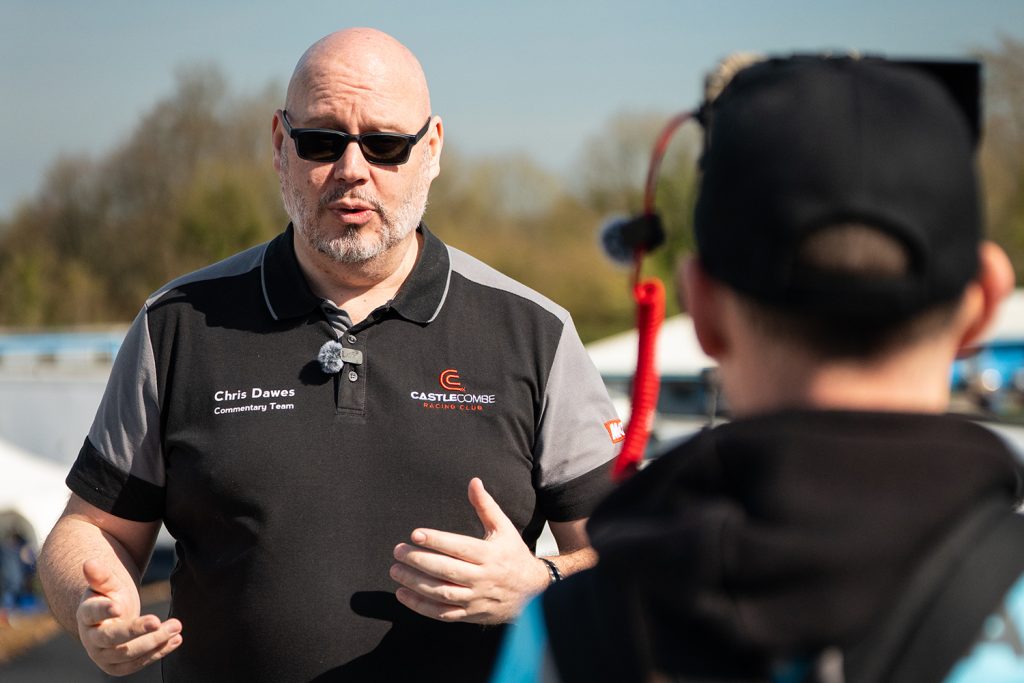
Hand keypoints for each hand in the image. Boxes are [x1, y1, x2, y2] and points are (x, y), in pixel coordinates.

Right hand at [76, 559, 182, 675]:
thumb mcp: (107, 584)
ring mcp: (103, 656)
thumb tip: (90, 562)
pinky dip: (159, 652)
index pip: (92, 613)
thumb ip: (101, 575)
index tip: (119, 607)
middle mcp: (91, 639)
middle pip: (111, 638)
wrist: (111, 617)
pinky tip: (176, 640)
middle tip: (158, 620)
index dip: (104, 611)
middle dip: (136, 631)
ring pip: (127, 654)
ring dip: (154, 642)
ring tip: (176, 627)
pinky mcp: (118, 667)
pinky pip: (138, 663)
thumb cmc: (108, 597)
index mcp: (85, 615)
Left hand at [391, 478, 550, 623]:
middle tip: (398, 551)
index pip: (459, 547)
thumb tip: (474, 481)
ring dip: (415, 583)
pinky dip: (421, 606)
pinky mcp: (470, 614)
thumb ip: (486, 506)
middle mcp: (482, 578)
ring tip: (396, 571)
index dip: (436, 541)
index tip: (415, 534)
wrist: (534, 593)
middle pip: (446, 570)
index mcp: (490, 555)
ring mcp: (475, 599)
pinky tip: (403, 594)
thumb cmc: (514, 555)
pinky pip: (442, 613)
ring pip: (441, 592)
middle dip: (419, 560)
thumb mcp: (504, 529)